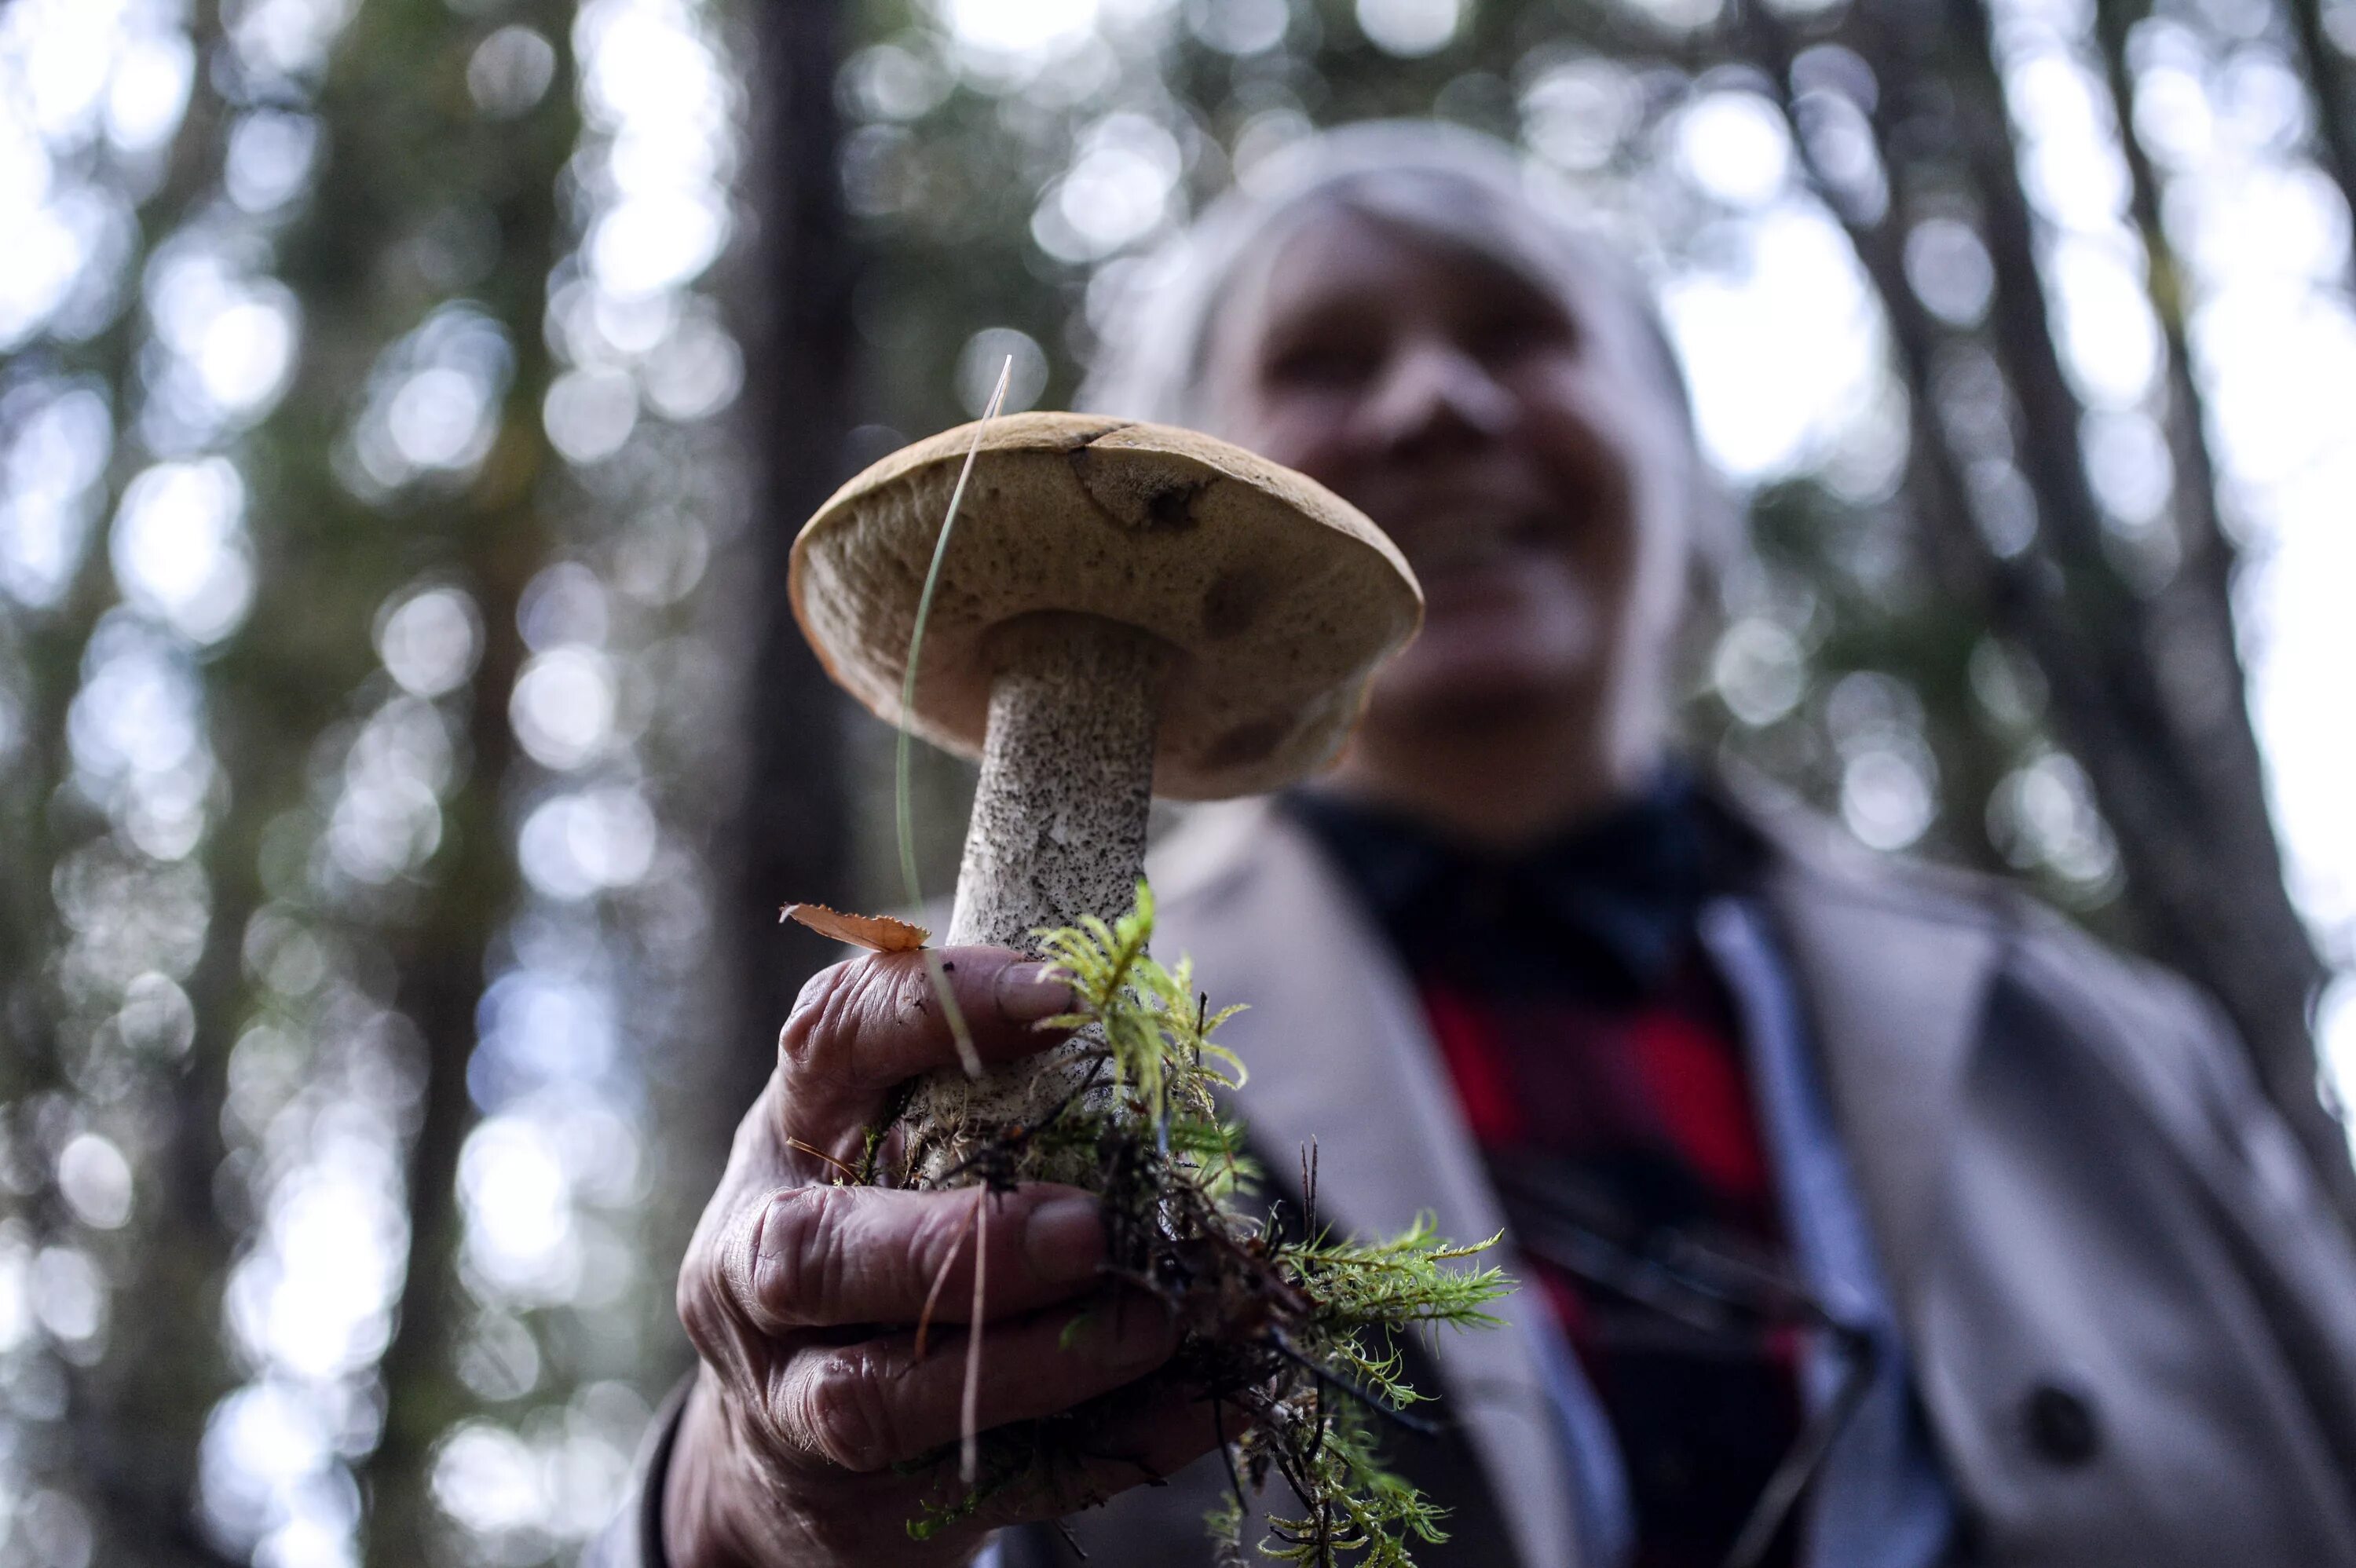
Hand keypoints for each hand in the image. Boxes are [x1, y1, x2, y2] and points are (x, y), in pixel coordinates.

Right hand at [664, 947, 1214, 1567]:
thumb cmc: (880, 1234)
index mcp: (787, 1135)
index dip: (935, 1009)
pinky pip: (990, 1480)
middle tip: (1090, 1230)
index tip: (1063, 997)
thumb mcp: (894, 1140)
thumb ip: (988, 1089)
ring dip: (1034, 1363)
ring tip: (1156, 1325)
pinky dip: (1107, 1445)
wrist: (785, 1454)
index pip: (829, 1041)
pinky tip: (1202, 1405)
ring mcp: (792, 1399)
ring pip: (882, 1396)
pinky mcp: (861, 1502)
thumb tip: (1148, 1027)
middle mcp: (756, 1267)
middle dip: (958, 1244)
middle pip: (818, 1254)